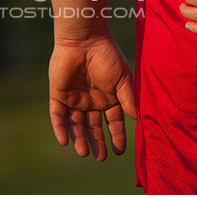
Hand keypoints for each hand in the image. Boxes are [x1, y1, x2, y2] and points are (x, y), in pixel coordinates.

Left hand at [48, 34, 137, 160]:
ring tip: (84, 153)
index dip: (117, 135)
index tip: (119, 151)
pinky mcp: (58, 95)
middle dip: (97, 142)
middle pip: (93, 127)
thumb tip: (138, 120)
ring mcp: (74, 98)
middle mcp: (92, 101)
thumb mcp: (123, 79)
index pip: (113, 121)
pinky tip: (66, 141)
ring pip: (76, 124)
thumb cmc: (107, 56)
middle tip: (100, 157)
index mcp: (108, 97)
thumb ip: (128, 99)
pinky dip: (61, 128)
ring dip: (80, 139)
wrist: (85, 40)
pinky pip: (58, 116)